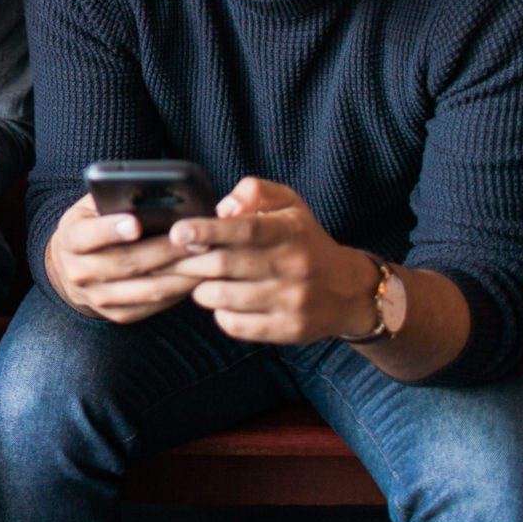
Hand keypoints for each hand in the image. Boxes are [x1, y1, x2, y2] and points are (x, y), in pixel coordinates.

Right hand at [43, 193, 204, 321]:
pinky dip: (178, 291)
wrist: (71, 268)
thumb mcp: (91, 208)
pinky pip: (153, 305)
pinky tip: (196, 276)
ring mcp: (98, 297)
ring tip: (205, 257)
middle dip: (164, 251)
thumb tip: (149, 192)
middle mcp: (79, 271)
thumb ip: (112, 200)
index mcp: (70, 239)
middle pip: (125, 263)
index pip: (87, 235)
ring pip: (145, 288)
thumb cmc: (91, 226)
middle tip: (195, 238)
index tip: (135, 223)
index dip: (110, 229)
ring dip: (179, 274)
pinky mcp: (118, 314)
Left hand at [162, 176, 380, 343]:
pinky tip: (224, 303)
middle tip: (174, 260)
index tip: (177, 232)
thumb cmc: (305, 240)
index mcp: (290, 231)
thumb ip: (254, 192)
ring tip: (201, 281)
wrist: (349, 290)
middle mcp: (294, 266)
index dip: (206, 231)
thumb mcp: (288, 204)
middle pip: (224, 265)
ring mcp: (291, 300)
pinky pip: (236, 325)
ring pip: (224, 298)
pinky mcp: (288, 329)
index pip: (243, 230)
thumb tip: (223, 209)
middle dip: (190, 263)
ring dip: (201, 290)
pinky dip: (220, 314)